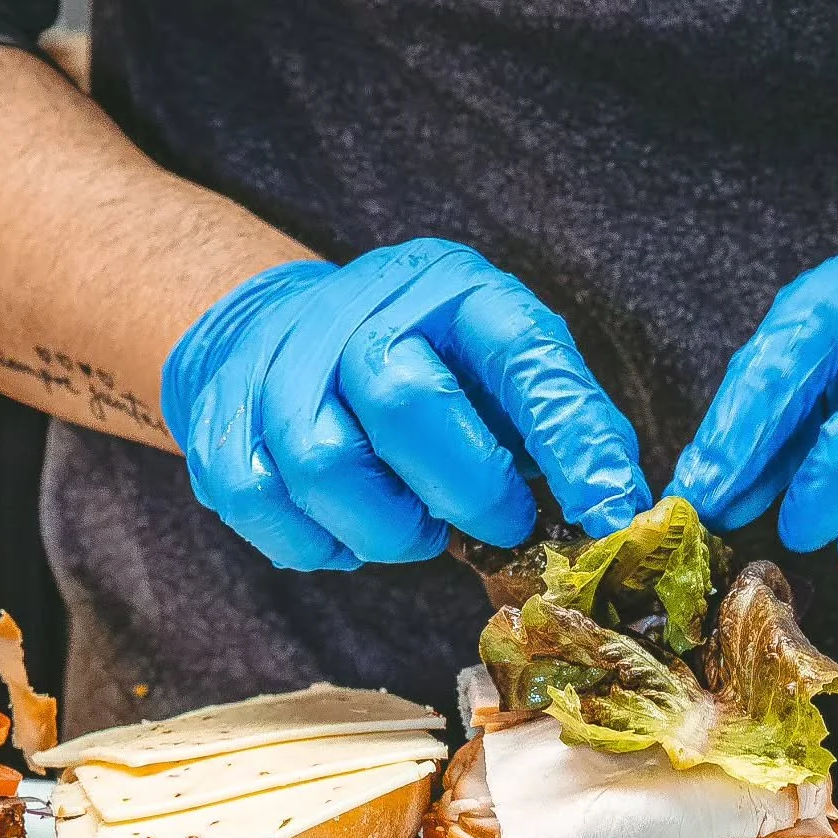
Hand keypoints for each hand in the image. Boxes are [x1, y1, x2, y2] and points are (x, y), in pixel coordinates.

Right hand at [161, 238, 648, 571]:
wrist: (271, 334)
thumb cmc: (411, 366)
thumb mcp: (491, 364)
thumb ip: (549, 424)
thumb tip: (613, 511)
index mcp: (450, 291)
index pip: (521, 353)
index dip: (572, 438)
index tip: (613, 510)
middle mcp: (359, 315)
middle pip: (405, 404)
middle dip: (466, 489)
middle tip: (495, 523)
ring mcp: (280, 373)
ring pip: (328, 470)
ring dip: (389, 529)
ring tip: (414, 523)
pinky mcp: (224, 436)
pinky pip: (276, 517)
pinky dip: (323, 546)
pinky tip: (346, 526)